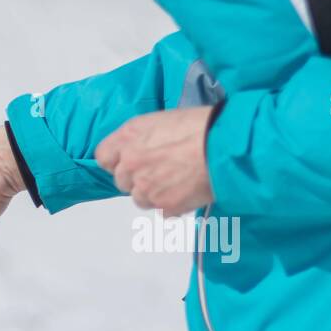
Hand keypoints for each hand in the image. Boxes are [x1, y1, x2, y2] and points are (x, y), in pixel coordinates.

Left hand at [95, 106, 214, 214]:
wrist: (226, 146)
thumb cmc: (201, 126)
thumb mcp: (163, 120)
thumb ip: (142, 138)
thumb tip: (140, 149)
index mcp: (128, 137)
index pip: (103, 157)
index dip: (117, 160)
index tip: (130, 160)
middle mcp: (130, 164)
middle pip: (122, 180)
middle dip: (139, 177)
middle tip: (164, 168)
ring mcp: (145, 188)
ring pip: (140, 198)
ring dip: (155, 193)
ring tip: (179, 178)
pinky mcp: (163, 206)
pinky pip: (162, 210)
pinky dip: (174, 203)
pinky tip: (189, 189)